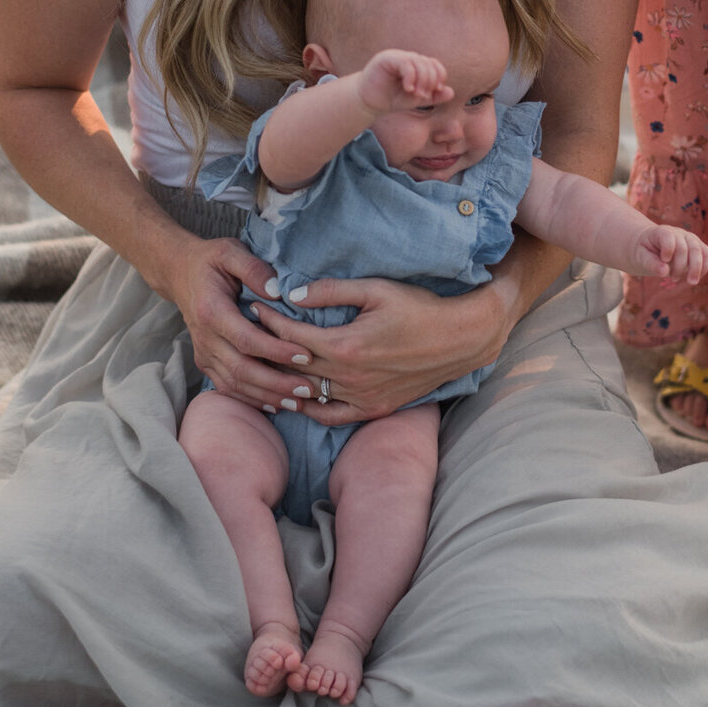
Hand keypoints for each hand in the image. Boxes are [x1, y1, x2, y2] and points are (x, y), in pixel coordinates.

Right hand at [171, 233, 312, 408]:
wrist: (179, 273)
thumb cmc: (210, 261)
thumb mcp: (230, 251)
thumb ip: (253, 269)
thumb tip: (278, 291)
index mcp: (212, 311)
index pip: (246, 339)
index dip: (276, 351)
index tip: (306, 355)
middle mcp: (205, 338)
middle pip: (242, 369)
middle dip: (277, 383)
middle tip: (309, 388)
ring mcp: (203, 353)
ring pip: (235, 384)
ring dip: (267, 396)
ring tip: (299, 402)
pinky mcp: (205, 362)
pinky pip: (227, 387)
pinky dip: (251, 399)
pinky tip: (276, 404)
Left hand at [270, 277, 511, 425]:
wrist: (459, 340)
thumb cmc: (419, 308)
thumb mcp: (376, 289)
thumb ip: (332, 292)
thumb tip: (293, 295)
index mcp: (346, 346)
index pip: (292, 336)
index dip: (269, 320)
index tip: (255, 308)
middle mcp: (349, 378)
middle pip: (293, 367)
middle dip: (267, 348)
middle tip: (248, 334)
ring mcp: (361, 397)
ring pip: (307, 395)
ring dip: (282, 381)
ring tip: (262, 366)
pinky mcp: (373, 409)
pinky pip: (331, 417)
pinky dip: (309, 409)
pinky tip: (295, 398)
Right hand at [357, 50, 452, 115]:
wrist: (369, 102)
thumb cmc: (392, 99)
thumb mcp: (416, 99)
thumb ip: (434, 96)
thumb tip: (451, 92)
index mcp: (417, 65)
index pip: (435, 65)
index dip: (439, 77)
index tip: (434, 92)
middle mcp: (408, 58)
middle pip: (429, 64)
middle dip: (430, 82)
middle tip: (423, 96)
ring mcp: (397, 56)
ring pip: (419, 62)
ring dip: (422, 80)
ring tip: (415, 94)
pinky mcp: (386, 58)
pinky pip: (405, 63)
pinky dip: (411, 77)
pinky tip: (408, 88)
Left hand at [631, 224, 707, 285]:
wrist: (650, 246)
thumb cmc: (644, 252)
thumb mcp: (640, 258)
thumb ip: (651, 263)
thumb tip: (664, 271)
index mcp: (662, 232)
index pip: (669, 237)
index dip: (668, 250)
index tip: (664, 261)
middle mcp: (678, 233)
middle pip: (687, 246)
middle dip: (683, 265)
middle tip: (674, 279)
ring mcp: (689, 238)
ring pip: (700, 250)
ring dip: (697, 268)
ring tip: (690, 282)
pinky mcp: (697, 246)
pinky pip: (706, 253)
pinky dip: (704, 267)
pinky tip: (697, 278)